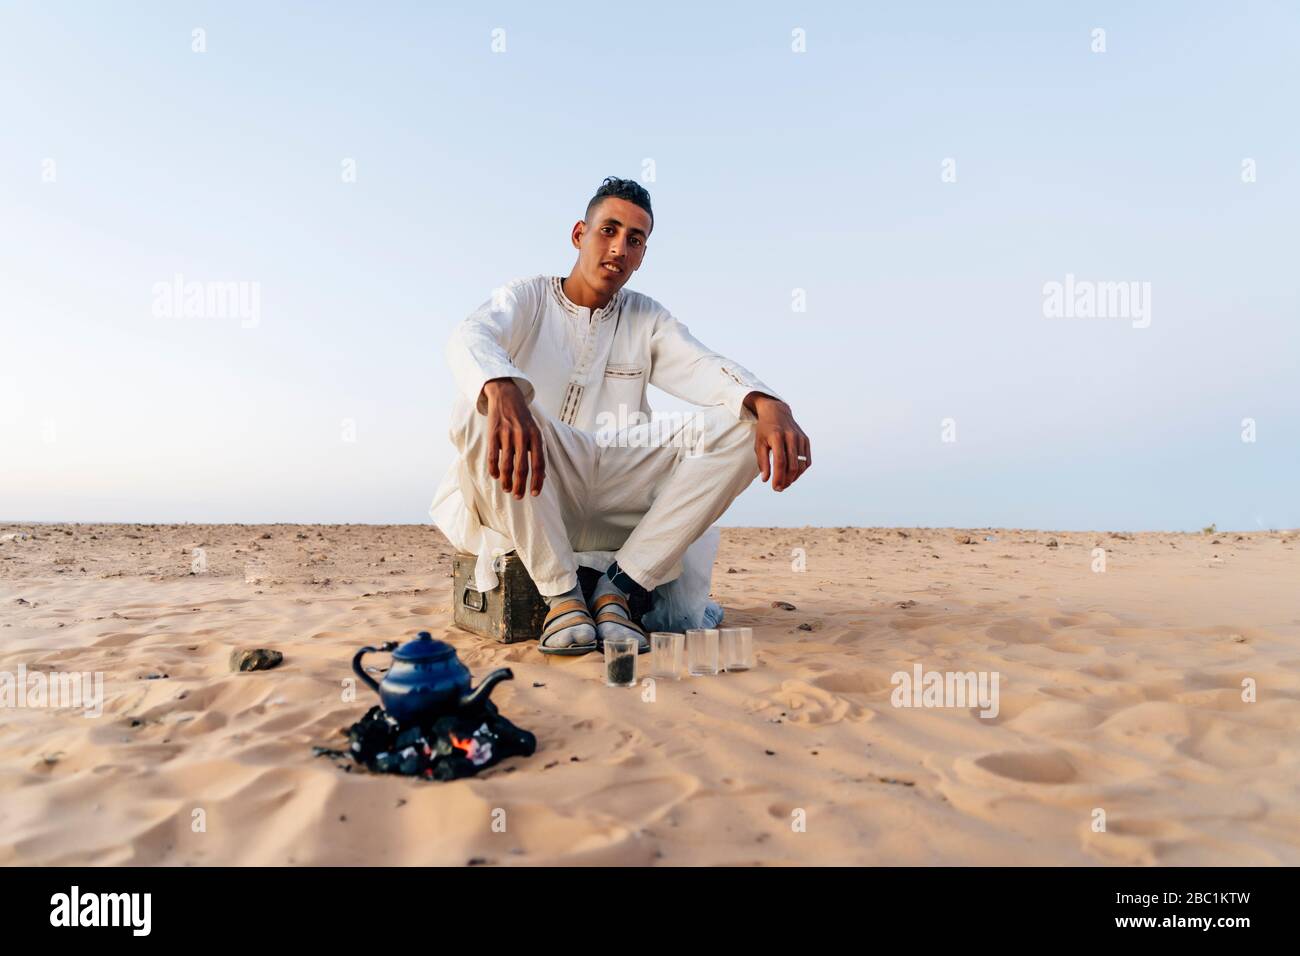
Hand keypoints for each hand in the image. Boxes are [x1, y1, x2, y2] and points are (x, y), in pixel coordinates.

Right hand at [481, 378, 545, 498]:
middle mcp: (522, 436)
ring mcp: (506, 435)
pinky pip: (492, 456)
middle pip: (522, 467)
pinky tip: (495, 476)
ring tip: (507, 489)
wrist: (506, 397)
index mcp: (535, 436)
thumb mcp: (535, 431)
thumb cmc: (523, 419)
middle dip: (520, 485)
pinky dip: (494, 469)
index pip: (538, 463)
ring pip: (506, 464)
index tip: (534, 493)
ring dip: (506, 480)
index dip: (537, 480)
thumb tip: (542, 476)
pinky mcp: (493, 434)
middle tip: (518, 496)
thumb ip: (538, 451)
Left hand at [746, 394, 809, 491]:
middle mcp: (791, 437)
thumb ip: (762, 461)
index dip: (778, 477)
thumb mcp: (759, 443)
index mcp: (777, 436)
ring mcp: (800, 438)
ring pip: (801, 464)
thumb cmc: (765, 430)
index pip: (780, 461)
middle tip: (779, 488)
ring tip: (785, 483)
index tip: (775, 487)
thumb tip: (765, 479)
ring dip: (794, 477)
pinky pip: (806, 460)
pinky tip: (793, 475)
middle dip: (786, 480)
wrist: (777, 412)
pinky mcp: (806, 440)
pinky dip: (801, 470)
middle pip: (792, 465)